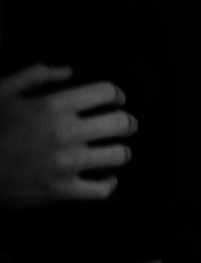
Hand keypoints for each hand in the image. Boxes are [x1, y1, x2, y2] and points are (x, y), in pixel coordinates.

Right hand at [0, 65, 136, 207]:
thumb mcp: (3, 92)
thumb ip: (36, 75)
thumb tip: (69, 71)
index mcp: (54, 105)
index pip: (107, 93)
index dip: (116, 94)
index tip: (116, 100)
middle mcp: (67, 133)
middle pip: (121, 123)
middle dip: (128, 122)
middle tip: (125, 124)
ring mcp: (67, 164)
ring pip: (119, 156)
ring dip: (121, 151)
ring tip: (116, 150)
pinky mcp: (62, 191)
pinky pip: (102, 190)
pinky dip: (109, 183)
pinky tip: (106, 177)